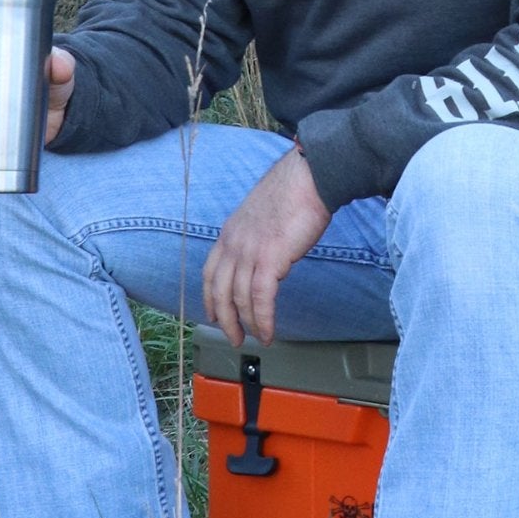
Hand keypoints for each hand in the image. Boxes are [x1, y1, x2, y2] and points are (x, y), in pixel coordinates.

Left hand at [202, 146, 331, 347]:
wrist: (308, 178)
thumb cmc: (293, 193)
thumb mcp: (261, 215)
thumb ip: (255, 237)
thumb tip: (265, 255)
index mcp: (229, 233)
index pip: (210, 273)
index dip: (210, 298)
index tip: (213, 314)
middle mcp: (233, 244)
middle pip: (220, 291)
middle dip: (226, 320)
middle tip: (234, 337)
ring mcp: (249, 252)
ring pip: (239, 299)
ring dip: (247, 324)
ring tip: (256, 338)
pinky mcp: (269, 260)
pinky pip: (261, 299)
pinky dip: (263, 319)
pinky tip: (268, 331)